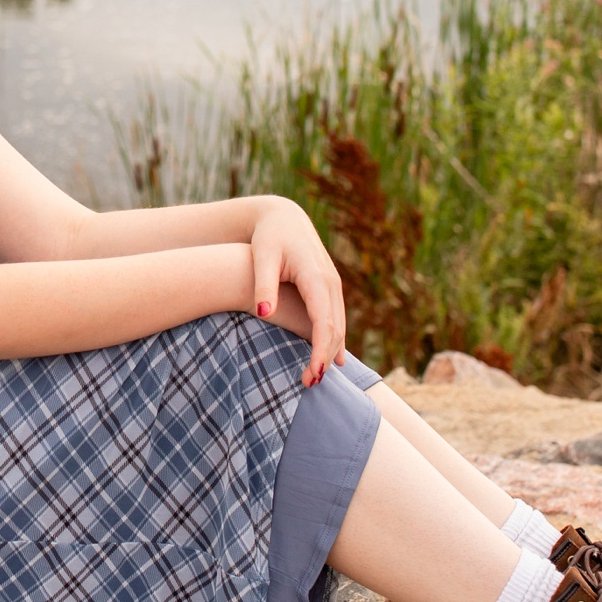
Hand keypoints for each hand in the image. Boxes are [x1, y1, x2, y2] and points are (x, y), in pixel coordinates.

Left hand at [249, 196, 345, 385]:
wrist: (283, 217)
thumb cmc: (268, 237)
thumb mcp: (261, 257)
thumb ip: (263, 285)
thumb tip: (263, 314)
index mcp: (315, 276)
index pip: (323, 321)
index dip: (320, 350)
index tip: (312, 373)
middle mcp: (331, 282)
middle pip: (335, 328)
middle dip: (324, 358)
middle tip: (309, 384)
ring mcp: (333, 285)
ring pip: (339, 325)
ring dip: (330, 352)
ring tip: (314, 377)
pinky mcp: (330, 288)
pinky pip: (336, 319)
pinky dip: (334, 340)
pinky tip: (331, 360)